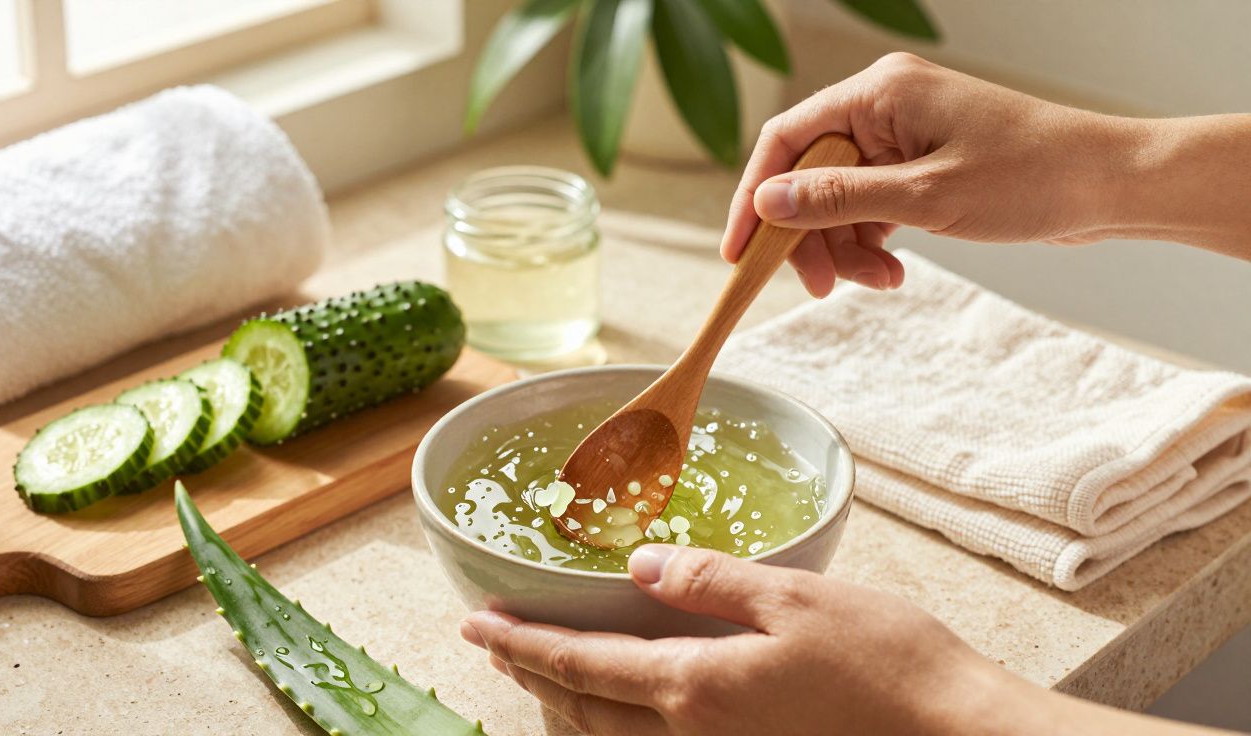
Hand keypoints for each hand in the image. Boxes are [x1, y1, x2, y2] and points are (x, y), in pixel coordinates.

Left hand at [461, 545, 1017, 735]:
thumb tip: (641, 566)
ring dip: (567, 705)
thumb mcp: (795, 599)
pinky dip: (614, 725)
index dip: (522, 643)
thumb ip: (710, 581)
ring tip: (541, 673)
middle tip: (496, 643)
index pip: (582, 663)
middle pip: (584, 709)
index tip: (475, 624)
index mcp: (696, 688)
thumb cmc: (889, 664)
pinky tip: (621, 706)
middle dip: (533, 675)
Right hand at [721, 52, 1156, 296]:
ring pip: (839, 197)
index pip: (786, 141)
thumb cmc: (1032, 177)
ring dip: (847, 246)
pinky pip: (870, 204)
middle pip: (810, 175)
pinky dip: (873, 241)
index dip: (755, 198)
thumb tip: (768, 204)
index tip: (739, 253)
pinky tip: (894, 270)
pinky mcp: (921, 163)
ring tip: (881, 281)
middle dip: (811, 237)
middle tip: (823, 288)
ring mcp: (903, 136)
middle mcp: (885, 106)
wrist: (1109, 185)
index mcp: (879, 93)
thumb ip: (838, 199)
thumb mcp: (925, 198)